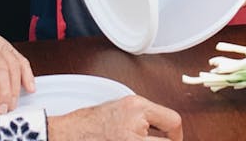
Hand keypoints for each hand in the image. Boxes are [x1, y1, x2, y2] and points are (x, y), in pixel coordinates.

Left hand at [0, 26, 34, 115]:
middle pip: (1, 66)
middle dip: (4, 91)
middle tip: (2, 109)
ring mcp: (1, 43)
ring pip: (14, 65)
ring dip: (15, 88)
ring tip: (11, 105)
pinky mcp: (10, 48)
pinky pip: (22, 61)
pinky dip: (27, 75)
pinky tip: (29, 88)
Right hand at [47, 95, 182, 140]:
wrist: (68, 135)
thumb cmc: (91, 123)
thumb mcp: (123, 109)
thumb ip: (145, 116)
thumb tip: (166, 129)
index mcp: (136, 107)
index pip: (174, 121)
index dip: (177, 134)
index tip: (173, 138)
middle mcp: (135, 126)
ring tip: (138, 139)